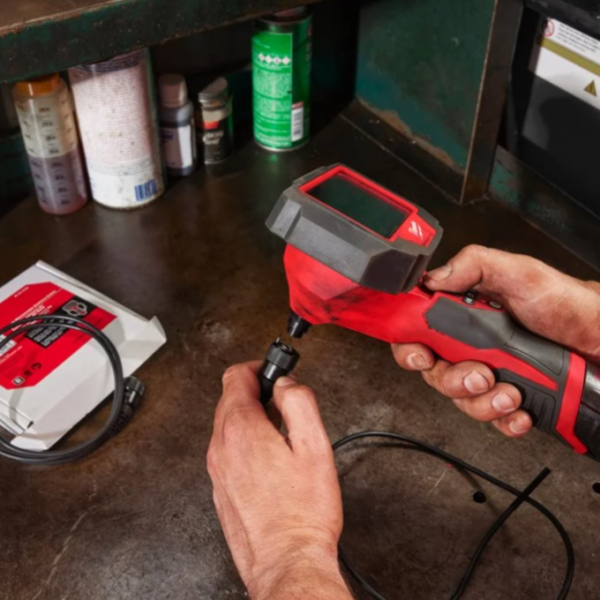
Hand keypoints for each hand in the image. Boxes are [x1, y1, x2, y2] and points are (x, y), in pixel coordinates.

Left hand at [207, 363, 351, 599]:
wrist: (287, 562)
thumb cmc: (303, 511)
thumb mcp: (315, 446)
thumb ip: (299, 403)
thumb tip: (286, 384)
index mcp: (242, 429)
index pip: (235, 377)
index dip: (257, 368)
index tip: (272, 373)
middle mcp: (222, 447)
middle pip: (229, 399)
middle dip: (254, 392)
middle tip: (281, 402)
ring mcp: (217, 470)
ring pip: (226, 425)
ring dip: (250, 418)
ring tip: (280, 432)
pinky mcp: (220, 488)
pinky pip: (227, 451)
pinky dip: (244, 442)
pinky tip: (269, 459)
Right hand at [392, 245, 599, 437]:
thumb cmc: (566, 303)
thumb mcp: (520, 273)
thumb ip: (475, 265)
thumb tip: (434, 277)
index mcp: (464, 314)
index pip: (417, 331)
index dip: (409, 347)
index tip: (421, 355)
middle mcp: (472, 345)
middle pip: (434, 373)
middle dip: (453, 380)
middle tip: (480, 373)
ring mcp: (491, 374)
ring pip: (462, 401)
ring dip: (483, 402)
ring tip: (511, 391)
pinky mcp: (510, 398)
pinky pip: (494, 420)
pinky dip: (507, 420)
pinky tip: (523, 408)